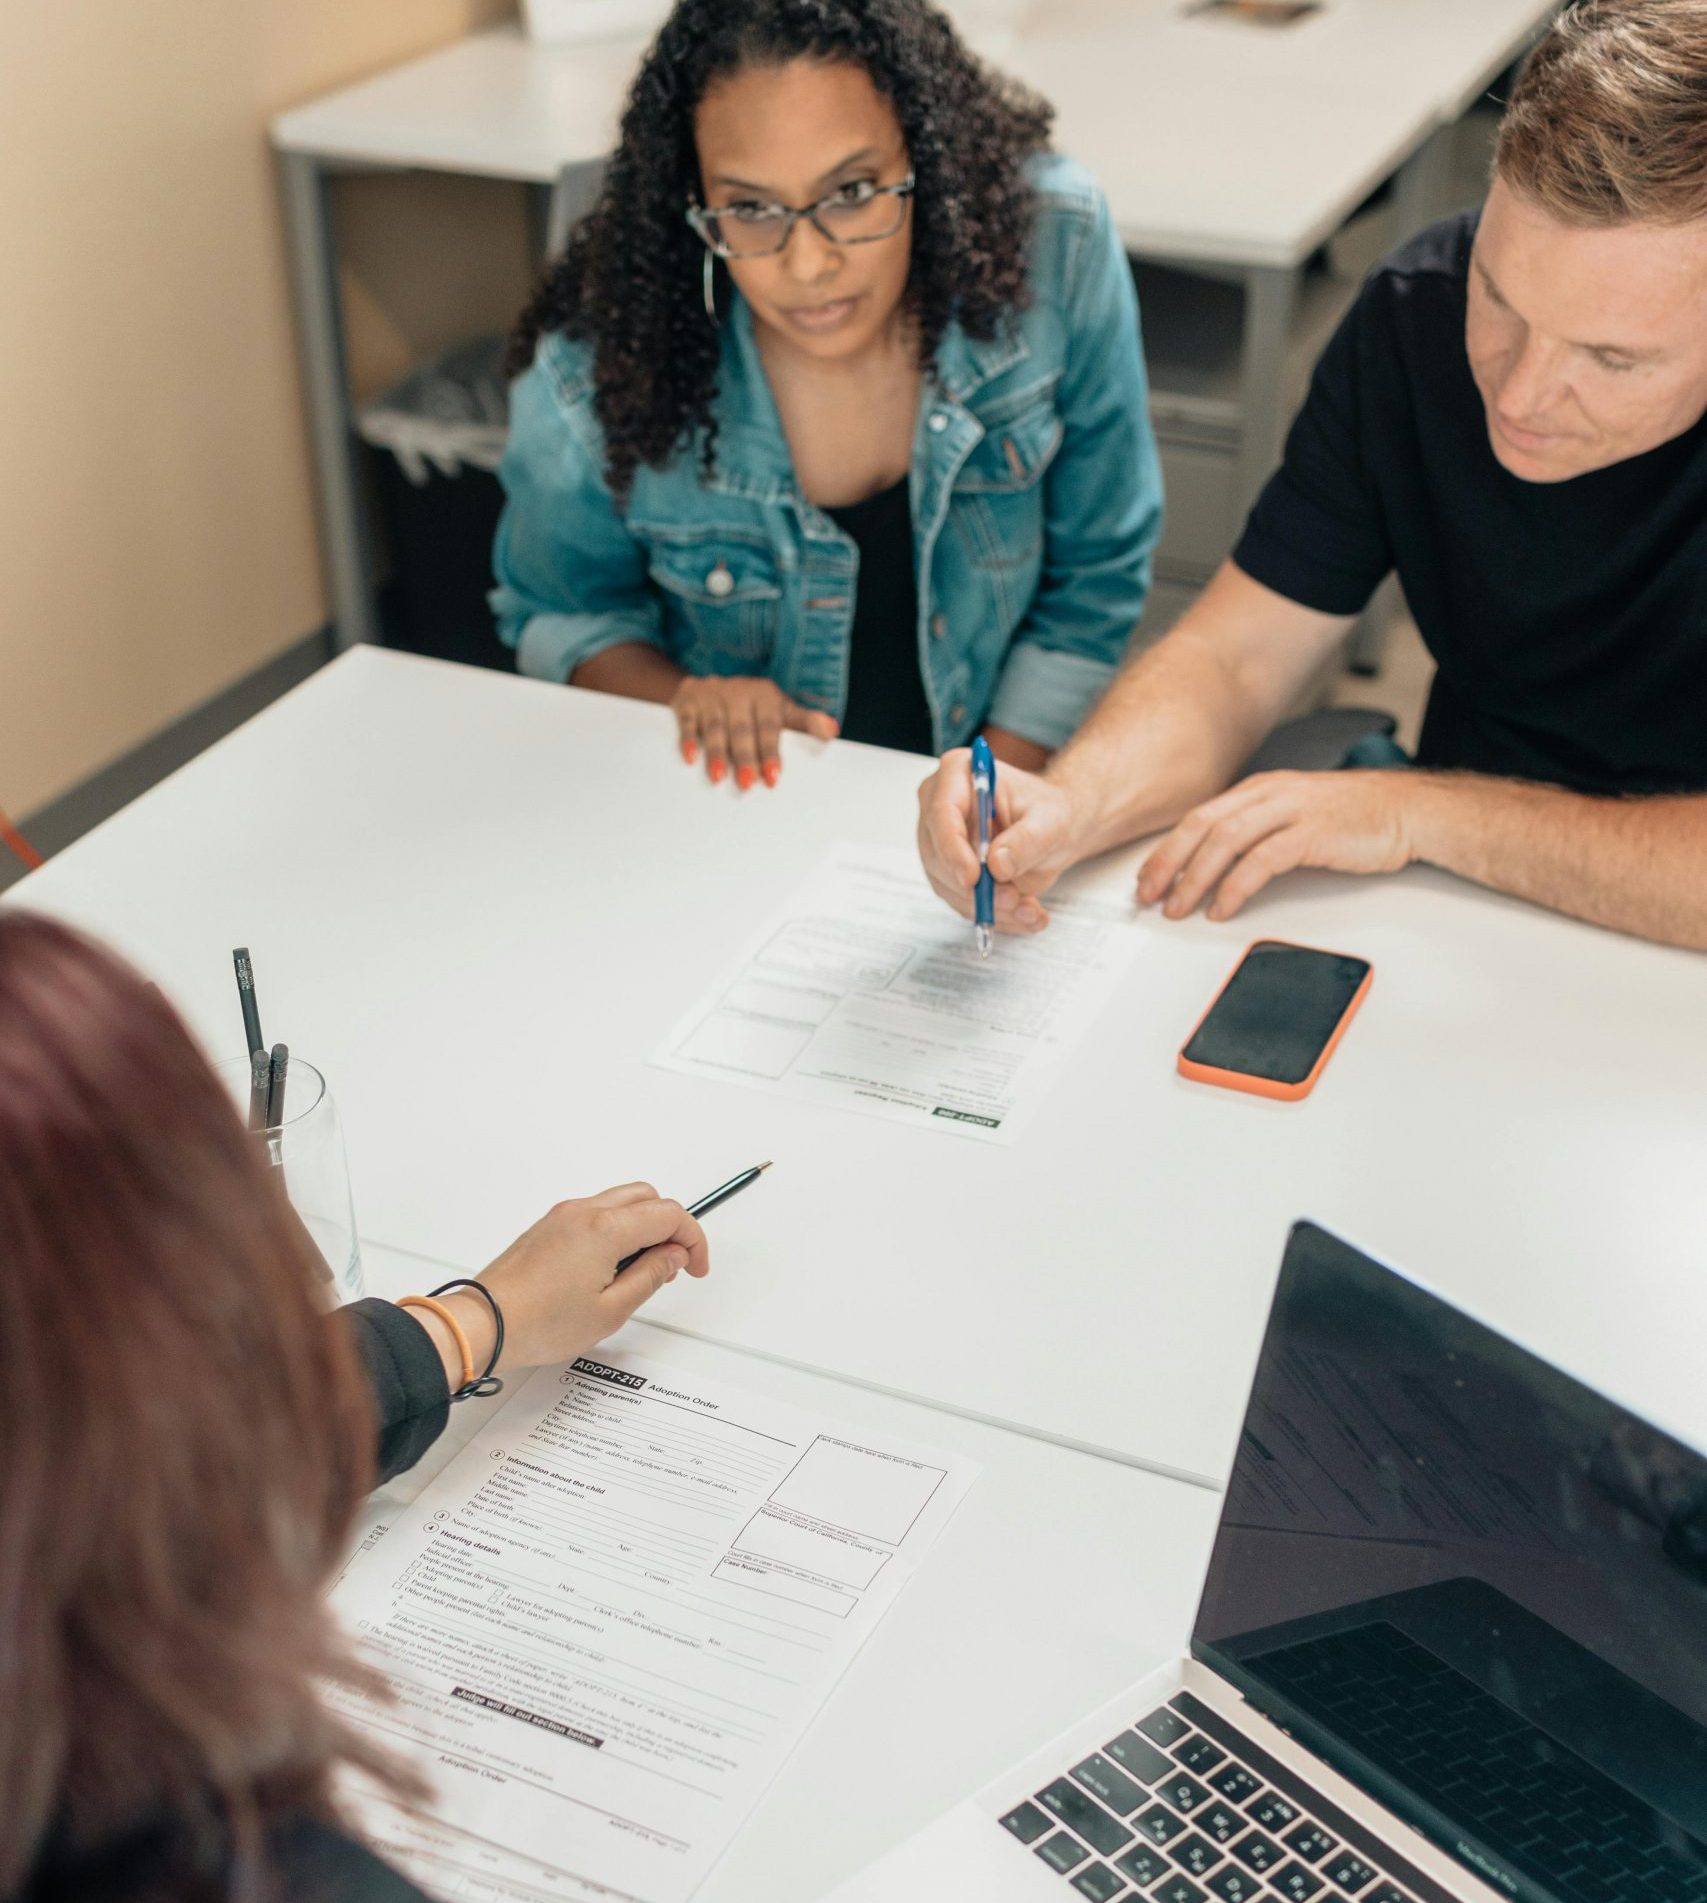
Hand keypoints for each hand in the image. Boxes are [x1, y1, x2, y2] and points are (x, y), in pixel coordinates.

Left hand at [419, 1184, 709, 1388]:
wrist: (484, 1324)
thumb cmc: (537, 1322)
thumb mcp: (611, 1310)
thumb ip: (650, 1276)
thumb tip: (672, 1257)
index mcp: (606, 1229)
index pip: (669, 1214)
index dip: (693, 1239)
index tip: (696, 1265)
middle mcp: (584, 1212)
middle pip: (647, 1196)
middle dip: (670, 1226)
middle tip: (673, 1263)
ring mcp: (563, 1216)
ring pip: (621, 1200)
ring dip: (642, 1225)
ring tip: (641, 1269)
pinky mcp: (548, 1226)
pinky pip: (595, 1212)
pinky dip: (616, 1228)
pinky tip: (611, 1265)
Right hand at [672, 676, 837, 788]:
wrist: (707, 683)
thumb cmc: (751, 705)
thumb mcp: (779, 708)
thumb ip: (805, 721)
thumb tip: (832, 731)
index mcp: (764, 695)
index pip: (769, 726)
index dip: (770, 752)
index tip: (773, 778)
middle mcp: (737, 692)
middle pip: (742, 729)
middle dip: (744, 757)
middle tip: (747, 784)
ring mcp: (711, 695)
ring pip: (715, 727)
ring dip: (716, 753)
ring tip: (718, 778)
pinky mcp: (687, 700)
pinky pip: (687, 720)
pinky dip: (688, 739)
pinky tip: (690, 758)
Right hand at [915, 749, 1085, 934]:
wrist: (1056, 830)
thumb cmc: (1050, 812)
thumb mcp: (1051, 822)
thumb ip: (1027, 840)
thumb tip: (998, 864)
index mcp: (959, 774)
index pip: (942, 813)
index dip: (953, 849)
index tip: (973, 878)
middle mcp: (940, 806)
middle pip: (938, 855)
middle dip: (975, 887)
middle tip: (1012, 899)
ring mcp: (940, 841)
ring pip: (947, 885)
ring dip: (987, 906)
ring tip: (1028, 909)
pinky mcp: (948, 871)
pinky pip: (960, 901)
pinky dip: (992, 914)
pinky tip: (1023, 914)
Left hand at [1138, 770, 1417, 920]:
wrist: (1406, 811)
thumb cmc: (1353, 818)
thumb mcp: (1292, 815)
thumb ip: (1256, 830)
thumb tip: (1214, 864)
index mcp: (1259, 788)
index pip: (1199, 817)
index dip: (1167, 849)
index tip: (1146, 877)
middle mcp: (1269, 793)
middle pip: (1202, 826)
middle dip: (1169, 863)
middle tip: (1148, 895)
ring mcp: (1290, 810)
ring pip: (1225, 842)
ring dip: (1195, 879)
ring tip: (1179, 907)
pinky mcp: (1311, 833)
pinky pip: (1261, 861)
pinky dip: (1235, 887)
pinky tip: (1222, 907)